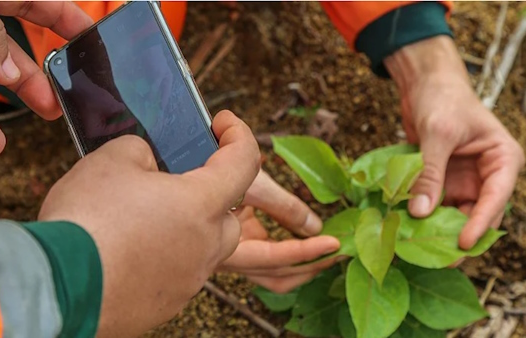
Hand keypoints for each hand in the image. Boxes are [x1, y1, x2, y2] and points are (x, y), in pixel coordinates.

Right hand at [38, 111, 259, 336]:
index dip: (238, 135)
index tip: (224, 124)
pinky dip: (161, 258)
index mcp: (202, 205)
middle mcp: (205, 248)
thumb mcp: (112, 157)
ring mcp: (187, 282)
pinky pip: (175, 273)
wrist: (56, 286)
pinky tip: (128, 249)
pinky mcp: (164, 305)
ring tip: (143, 217)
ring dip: (184, 228)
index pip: (245, 162)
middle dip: (212, 193)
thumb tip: (147, 161)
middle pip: (227, 214)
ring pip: (202, 248)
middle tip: (177, 179)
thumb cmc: (86, 222)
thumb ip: (143, 150)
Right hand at [217, 170, 340, 293]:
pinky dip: (292, 253)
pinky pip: (270, 259)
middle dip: (312, 267)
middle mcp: (228, 258)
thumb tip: (315, 227)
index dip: (306, 252)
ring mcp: (234, 254)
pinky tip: (309, 237)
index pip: (274, 258)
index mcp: (224, 247)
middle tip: (342, 253)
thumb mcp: (251, 184)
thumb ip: (284, 207)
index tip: (334, 242)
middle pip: (278, 276)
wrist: (183, 166)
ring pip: (274, 273)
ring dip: (304, 264)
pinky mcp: (238, 244)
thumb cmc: (208, 169)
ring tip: (331, 249)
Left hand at [385, 36, 525, 249]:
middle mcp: (488, 175)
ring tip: (421, 249)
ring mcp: (466, 181)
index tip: (463, 244)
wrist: (426, 81)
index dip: (481, 224)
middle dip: (460, 235)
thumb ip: (430, 172)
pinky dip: (425, 217)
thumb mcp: (437, 134)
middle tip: (439, 258)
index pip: (496, 199)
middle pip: (479, 215)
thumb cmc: (442, 98)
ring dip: (440, 230)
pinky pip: (438, 207)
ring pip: (457, 216)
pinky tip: (409, 231)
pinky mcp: (445, 183)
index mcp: (502, 160)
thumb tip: (420, 212)